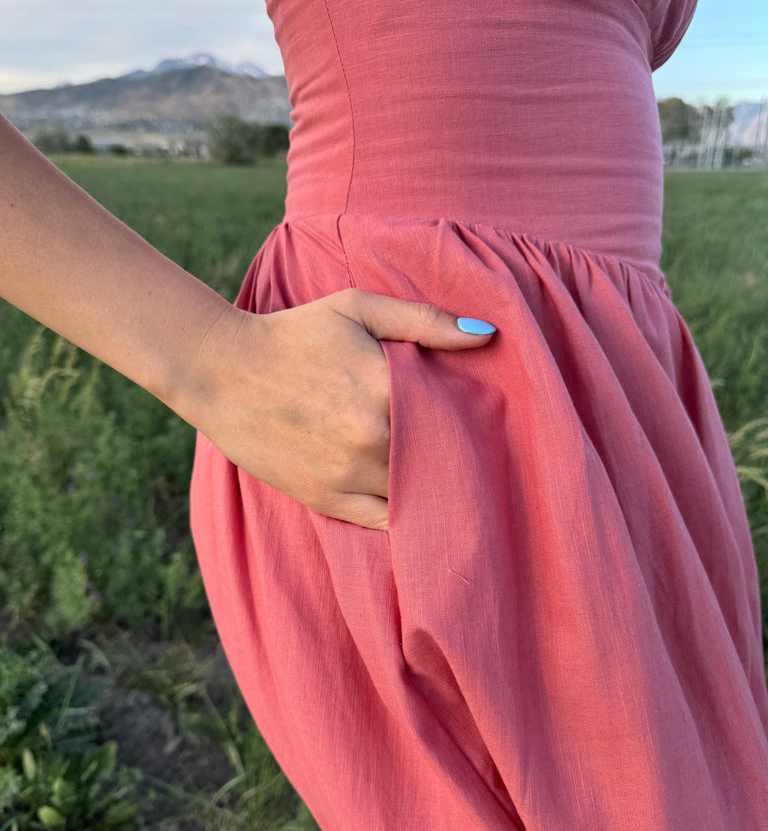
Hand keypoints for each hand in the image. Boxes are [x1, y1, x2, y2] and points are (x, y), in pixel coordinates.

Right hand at [190, 288, 494, 529]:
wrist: (219, 370)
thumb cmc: (292, 333)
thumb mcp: (357, 308)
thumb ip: (423, 320)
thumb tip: (486, 337)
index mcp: (383, 389)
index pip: (453, 417)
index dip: (471, 420)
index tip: (482, 419)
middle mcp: (370, 438)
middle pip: (439, 459)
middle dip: (456, 456)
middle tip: (472, 452)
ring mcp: (347, 475)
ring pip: (415, 494)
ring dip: (433, 487)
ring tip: (446, 478)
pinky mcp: (325, 500)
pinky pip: (384, 522)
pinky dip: (404, 516)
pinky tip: (417, 505)